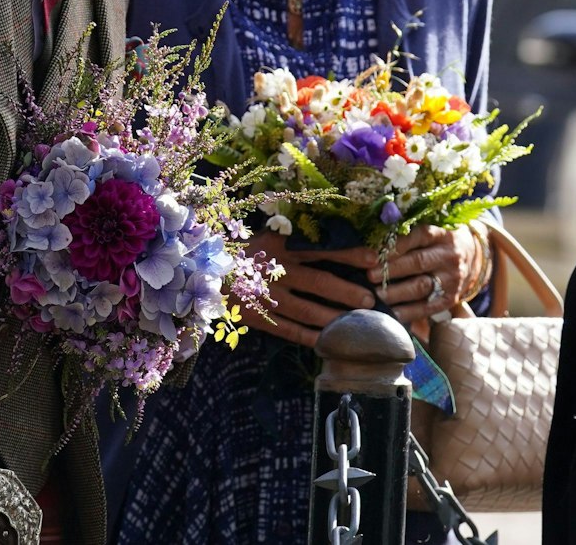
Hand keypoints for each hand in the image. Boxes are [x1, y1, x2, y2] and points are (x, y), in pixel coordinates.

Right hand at [242, 229, 378, 347]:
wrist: (202, 271)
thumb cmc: (241, 249)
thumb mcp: (265, 234)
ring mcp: (266, 296)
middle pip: (319, 281)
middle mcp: (275, 270)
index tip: (373, 259)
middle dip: (348, 291)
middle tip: (370, 300)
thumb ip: (292, 236)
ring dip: (334, 317)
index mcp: (279, 245)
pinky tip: (328, 341)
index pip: (321, 249)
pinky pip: (288, 330)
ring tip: (357, 323)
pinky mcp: (256, 317)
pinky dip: (309, 337)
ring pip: (307, 310)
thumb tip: (331, 237)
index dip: (349, 254)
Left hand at [368, 224, 483, 342]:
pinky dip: (408, 312)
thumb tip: (376, 243)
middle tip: (369, 275)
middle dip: (391, 269)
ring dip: (396, 292)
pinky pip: (427, 307)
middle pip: (418, 261)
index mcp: (442, 235)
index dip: (396, 244)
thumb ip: (408, 236)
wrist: (471, 257)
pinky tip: (391, 313)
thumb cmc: (438, 243)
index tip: (375, 252)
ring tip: (376, 295)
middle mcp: (449, 256)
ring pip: (421, 286)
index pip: (419, 235)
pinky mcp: (450, 299)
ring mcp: (451, 279)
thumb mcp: (431, 233)